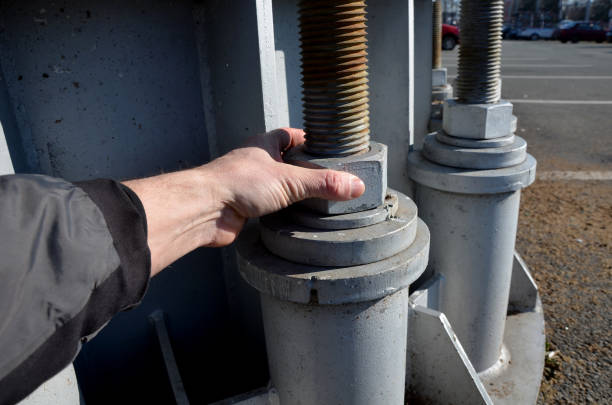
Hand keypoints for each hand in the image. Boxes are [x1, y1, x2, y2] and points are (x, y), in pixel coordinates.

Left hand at [124, 128, 364, 275]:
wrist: (205, 209)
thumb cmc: (238, 183)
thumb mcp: (290, 180)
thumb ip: (323, 183)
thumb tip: (355, 185)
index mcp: (265, 145)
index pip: (291, 135)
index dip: (309, 140)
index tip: (328, 149)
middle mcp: (256, 162)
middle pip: (285, 161)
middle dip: (305, 169)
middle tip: (329, 179)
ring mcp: (249, 184)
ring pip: (276, 184)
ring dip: (293, 192)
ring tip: (319, 200)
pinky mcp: (245, 207)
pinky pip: (268, 205)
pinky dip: (282, 210)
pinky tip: (296, 218)